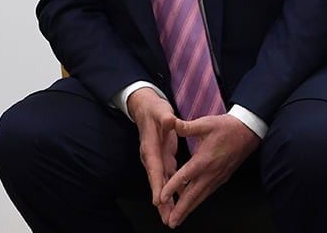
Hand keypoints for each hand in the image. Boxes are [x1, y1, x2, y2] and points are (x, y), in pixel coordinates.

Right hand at [126, 88, 179, 223]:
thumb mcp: (160, 110)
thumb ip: (165, 117)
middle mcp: (151, 156)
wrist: (146, 108)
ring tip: (172, 218)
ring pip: (162, 184)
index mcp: (150, 146)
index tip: (159, 200)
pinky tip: (180, 202)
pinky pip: (168, 179)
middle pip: (157, 182)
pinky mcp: (163, 159)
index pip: (154, 168)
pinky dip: (173, 192)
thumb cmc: (154, 109)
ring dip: (167, 201)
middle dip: (161, 202)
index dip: (157, 184)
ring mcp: (157, 160)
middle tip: (167, 218)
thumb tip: (170, 120)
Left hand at [160, 113, 260, 227]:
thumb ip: (187, 127)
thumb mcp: (205, 123)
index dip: (172, 188)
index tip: (162, 198)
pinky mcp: (221, 178)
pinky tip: (191, 205)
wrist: (248, 132)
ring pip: (200, 197)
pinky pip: (207, 193)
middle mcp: (211, 172)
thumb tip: (172, 124)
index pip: (185, 176)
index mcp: (204, 159)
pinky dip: (197, 201)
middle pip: (193, 194)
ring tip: (178, 219)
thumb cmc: (226, 127)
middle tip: (171, 222)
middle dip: (181, 209)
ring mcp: (217, 177)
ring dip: (189, 209)